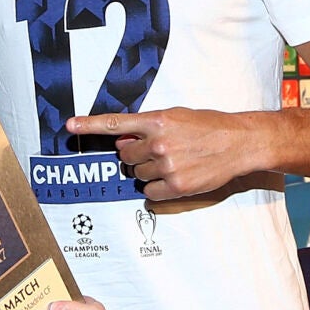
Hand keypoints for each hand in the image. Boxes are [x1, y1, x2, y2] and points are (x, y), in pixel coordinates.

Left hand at [67, 108, 251, 200]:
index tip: (70, 126)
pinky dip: (157, 188)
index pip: (116, 123)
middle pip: (125, 155)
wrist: (238, 142)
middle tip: (156, 150)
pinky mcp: (177, 186)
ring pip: (137, 174)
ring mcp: (167, 166)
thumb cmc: (208, 126)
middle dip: (135, 154)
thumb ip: (148, 126)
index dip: (89, 125)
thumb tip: (123, 138)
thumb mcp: (176, 116)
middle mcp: (159, 143)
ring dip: (148, 170)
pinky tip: (174, 177)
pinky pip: (150, 192)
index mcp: (158, 121)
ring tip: (172, 162)